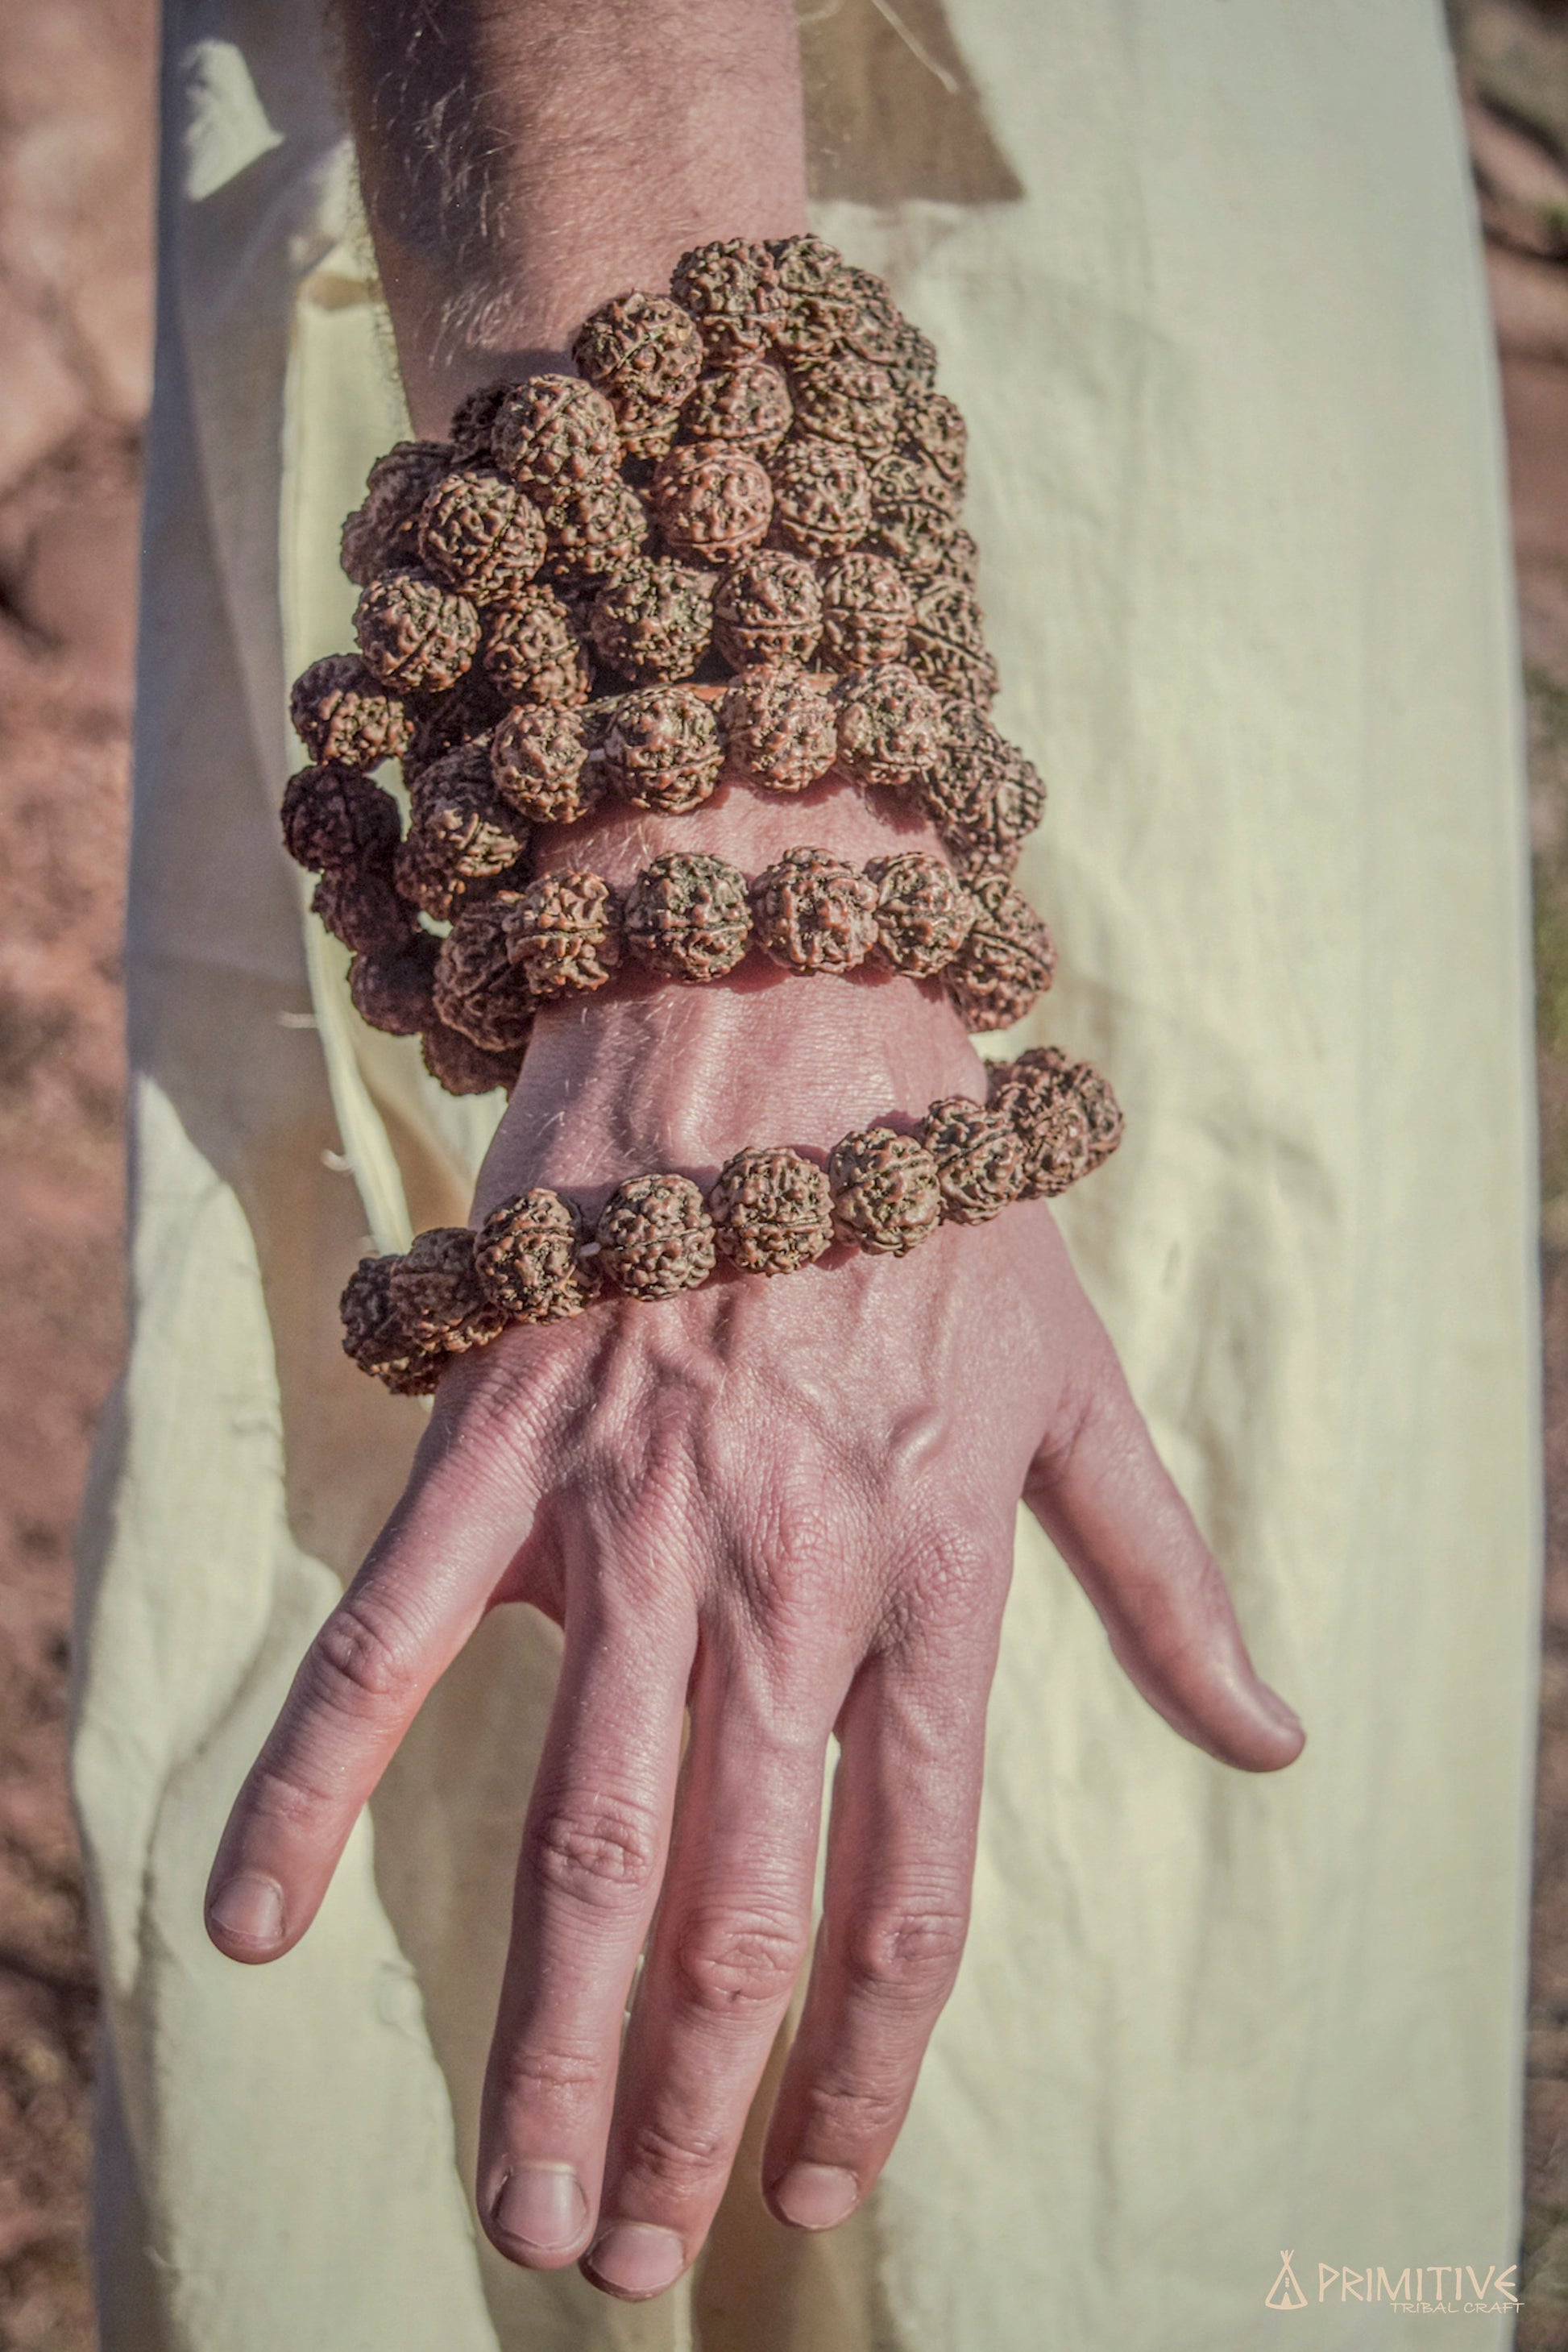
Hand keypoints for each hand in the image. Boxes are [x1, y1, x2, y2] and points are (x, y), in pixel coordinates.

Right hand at [203, 975, 1303, 2302]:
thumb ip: (1166, 1580)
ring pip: (579, 1827)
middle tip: (626, 2261)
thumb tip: (1276, 1739)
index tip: (813, 2180)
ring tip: (523, 2201)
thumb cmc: (936, 1198)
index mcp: (927, 1572)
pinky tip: (251, 1923)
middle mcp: (782, 1575)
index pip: (903, 1881)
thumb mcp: (1082, 1386)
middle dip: (682, 2103)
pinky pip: (389, 1637)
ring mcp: (630, 1514)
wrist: (780, 999)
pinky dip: (315, 1781)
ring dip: (544, 2036)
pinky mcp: (503, 1444)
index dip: (861, 2054)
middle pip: (729, 1903)